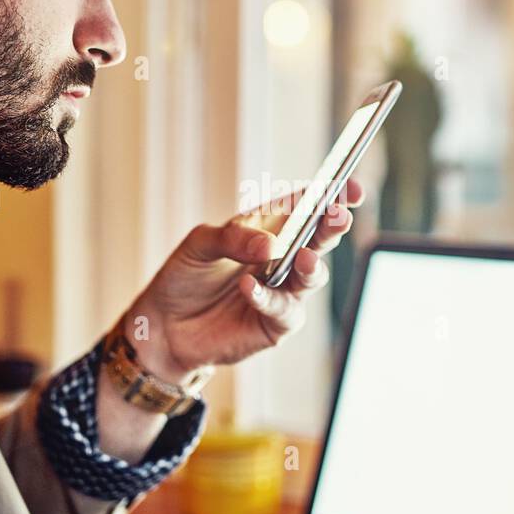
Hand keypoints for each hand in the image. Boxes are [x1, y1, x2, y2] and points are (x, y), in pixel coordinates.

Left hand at [121, 179, 365, 381]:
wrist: (164, 327)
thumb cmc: (184, 278)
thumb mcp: (198, 245)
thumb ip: (232, 237)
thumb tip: (270, 244)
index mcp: (267, 229)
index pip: (303, 207)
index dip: (330, 195)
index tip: (349, 187)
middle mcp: (282, 258)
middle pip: (318, 238)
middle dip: (333, 226)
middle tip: (339, 217)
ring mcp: (282, 291)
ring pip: (311, 275)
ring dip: (311, 266)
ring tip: (302, 258)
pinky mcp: (275, 324)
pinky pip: (283, 309)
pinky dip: (267, 297)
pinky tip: (246, 288)